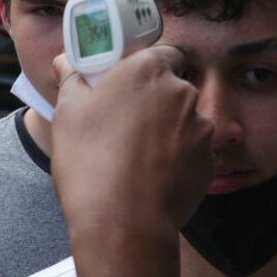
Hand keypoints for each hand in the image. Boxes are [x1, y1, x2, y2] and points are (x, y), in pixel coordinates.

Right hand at [49, 47, 214, 238]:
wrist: (123, 225)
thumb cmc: (91, 165)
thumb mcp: (68, 115)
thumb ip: (73, 80)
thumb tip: (66, 63)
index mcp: (148, 71)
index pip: (162, 52)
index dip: (147, 67)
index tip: (130, 83)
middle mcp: (182, 93)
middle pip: (174, 87)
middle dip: (156, 101)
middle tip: (126, 123)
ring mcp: (201, 128)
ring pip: (185, 121)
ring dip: (168, 132)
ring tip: (137, 157)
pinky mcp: (209, 161)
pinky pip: (194, 152)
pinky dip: (179, 160)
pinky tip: (152, 176)